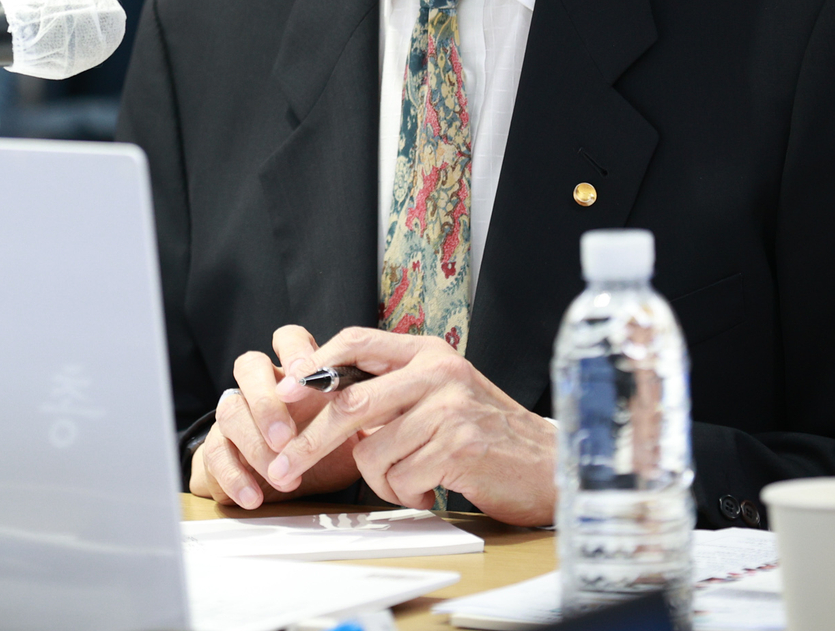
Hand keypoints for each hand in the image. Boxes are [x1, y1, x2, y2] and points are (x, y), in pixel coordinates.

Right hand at [190, 326, 360, 508]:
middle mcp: (263, 385)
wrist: (298, 483)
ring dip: (255, 444)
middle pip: (249, 366)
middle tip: (286, 437)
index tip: (306, 376)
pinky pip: (215, 453)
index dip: (295, 352)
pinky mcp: (220, 446)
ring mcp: (238, 413)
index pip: (288, 338)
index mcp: (296, 372)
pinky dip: (235, 476)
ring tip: (281, 477)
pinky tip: (255, 496)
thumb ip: (365, 413)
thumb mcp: (354, 429)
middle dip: (267, 401)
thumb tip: (392, 407)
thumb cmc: (331, 448)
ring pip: (229, 410)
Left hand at [265, 326, 557, 525]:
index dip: (314, 367)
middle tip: (284, 468)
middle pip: (351, 403)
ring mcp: (451, 407)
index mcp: (427, 352)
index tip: (284, 393)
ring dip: (380, 480)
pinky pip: (401, 479)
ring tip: (412, 479)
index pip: (355, 341)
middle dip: (310, 441)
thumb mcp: (438, 395)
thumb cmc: (485, 434)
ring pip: (373, 451)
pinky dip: (406, 493)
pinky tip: (432, 489)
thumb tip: (319, 397)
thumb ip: (389, 391)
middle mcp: (438, 371)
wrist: (550, 465)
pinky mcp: (462, 445)